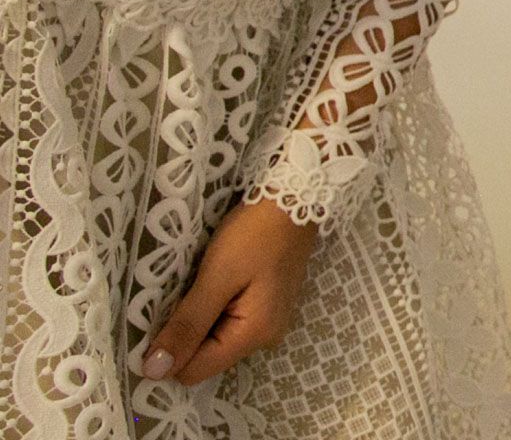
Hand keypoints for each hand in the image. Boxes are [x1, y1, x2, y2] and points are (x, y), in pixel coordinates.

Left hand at [138, 196, 318, 385]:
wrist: (295, 200)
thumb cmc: (254, 235)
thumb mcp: (215, 277)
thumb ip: (186, 326)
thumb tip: (154, 372)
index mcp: (254, 336)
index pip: (193, 371)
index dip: (168, 352)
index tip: (156, 319)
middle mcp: (264, 339)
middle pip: (205, 357)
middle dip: (184, 333)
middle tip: (180, 294)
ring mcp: (268, 324)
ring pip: (214, 341)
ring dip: (197, 319)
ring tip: (198, 285)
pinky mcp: (266, 309)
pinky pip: (227, 324)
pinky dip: (211, 310)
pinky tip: (214, 283)